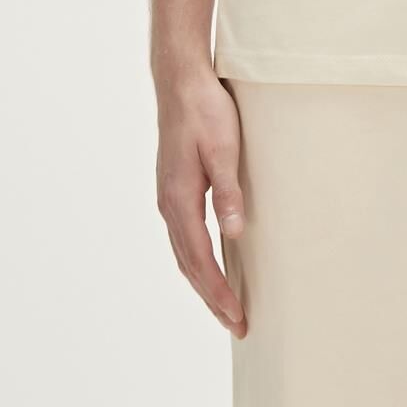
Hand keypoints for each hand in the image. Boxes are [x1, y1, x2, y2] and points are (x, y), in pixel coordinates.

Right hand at [155, 68, 247, 336]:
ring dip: (204, 283)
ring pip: (184, 254)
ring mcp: (169, 197)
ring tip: (225, 306)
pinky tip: (210, 264)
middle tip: (237, 326)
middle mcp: (169, 205)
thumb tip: (233, 234)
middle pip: (189, 265)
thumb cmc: (205, 111)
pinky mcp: (175, 188)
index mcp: (180, 200)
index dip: (219, 292)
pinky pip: (184, 237)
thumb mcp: (223, 148)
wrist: (180, 81)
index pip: (200, 260)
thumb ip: (228, 191)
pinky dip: (197, 261)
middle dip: (212, 298)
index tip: (237, 318)